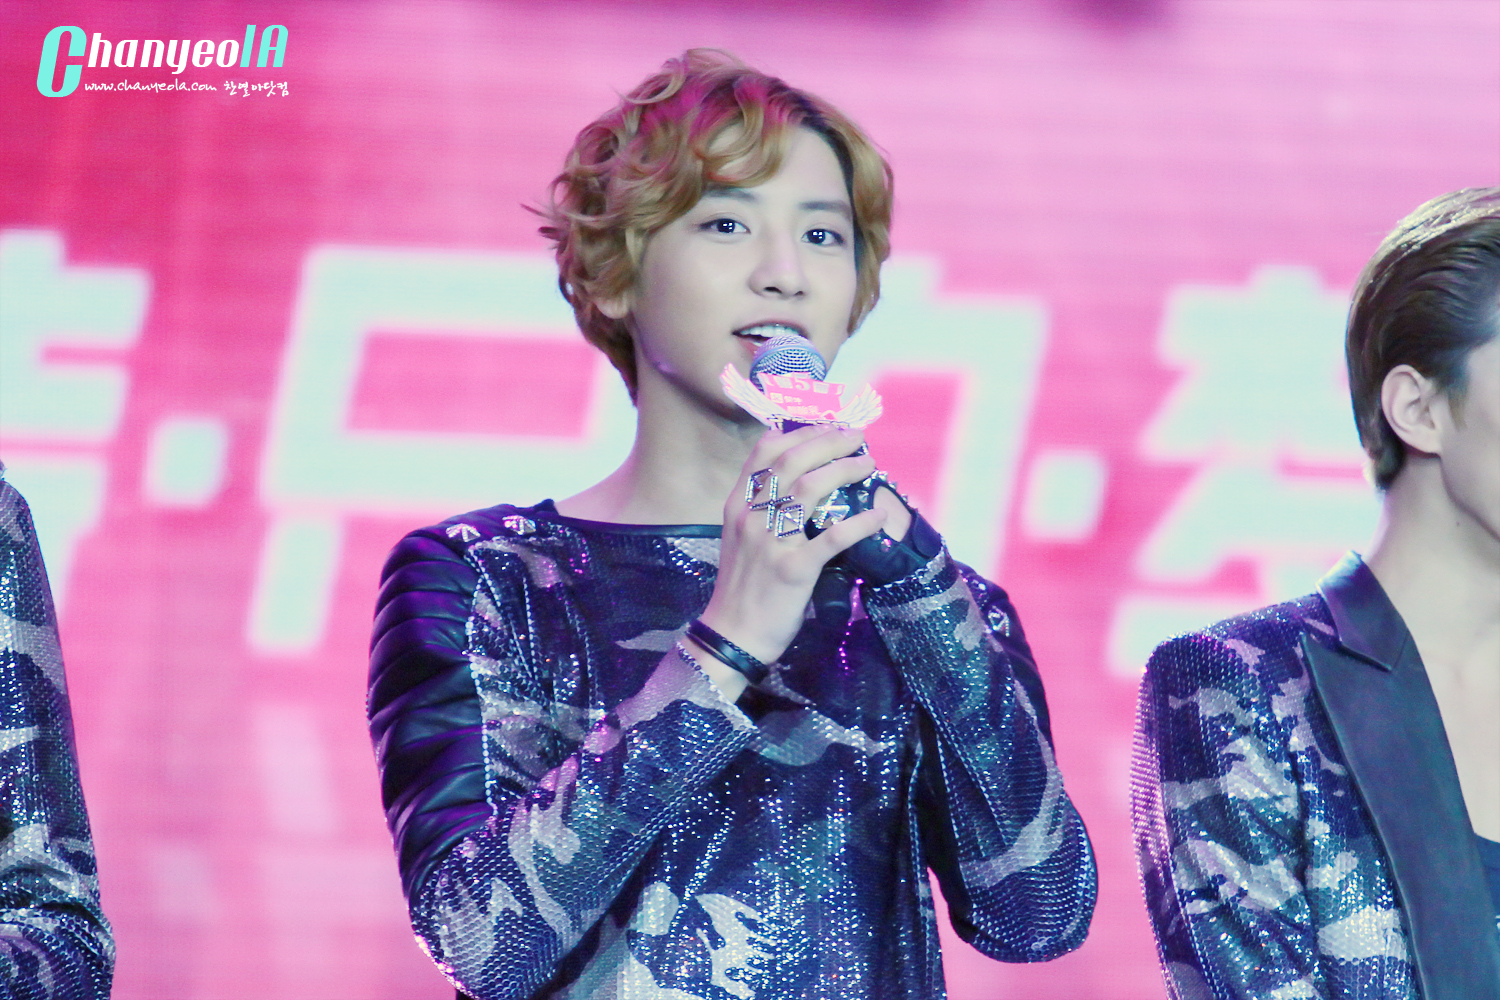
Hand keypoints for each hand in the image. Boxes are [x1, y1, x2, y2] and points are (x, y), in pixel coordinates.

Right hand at [690, 425, 889, 686]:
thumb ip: (761, 508)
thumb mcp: (741, 538)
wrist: (731, 636)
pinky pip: (832, 538)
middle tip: (857, 437)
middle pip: (793, 461)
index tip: (828, 425)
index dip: (801, 432)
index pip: (766, 451)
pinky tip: (877, 517)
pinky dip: (859, 524)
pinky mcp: (794, 570)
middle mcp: (751, 516)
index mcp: (738, 504)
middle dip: (829, 441)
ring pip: (810, 488)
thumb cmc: (741, 587)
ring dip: (845, 469)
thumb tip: (798, 481)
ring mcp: (771, 542)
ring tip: (869, 465)